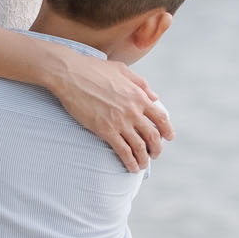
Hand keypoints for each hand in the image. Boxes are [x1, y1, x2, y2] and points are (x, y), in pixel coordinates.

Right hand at [51, 50, 173, 171]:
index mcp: (138, 96)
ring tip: (143, 165)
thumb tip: (155, 97)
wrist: (70, 75)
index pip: (161, 118)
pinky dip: (130, 162)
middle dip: (156, 149)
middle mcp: (133, 111)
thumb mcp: (122, 70)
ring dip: (144, 159)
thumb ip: (141, 84)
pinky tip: (131, 167)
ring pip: (139, 147)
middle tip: (155, 154)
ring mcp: (119, 122)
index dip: (167, 130)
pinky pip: (123, 151)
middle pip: (153, 136)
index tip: (168, 138)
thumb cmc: (94, 69)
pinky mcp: (105, 130)